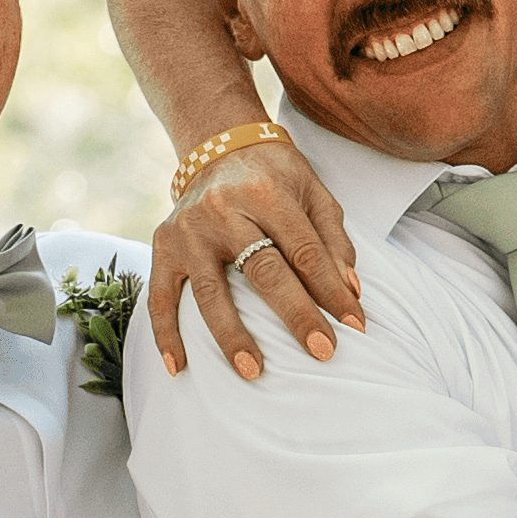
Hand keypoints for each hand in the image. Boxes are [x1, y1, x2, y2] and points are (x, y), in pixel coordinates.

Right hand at [146, 129, 363, 379]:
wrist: (219, 146)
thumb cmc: (275, 176)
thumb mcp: (313, 193)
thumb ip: (334, 241)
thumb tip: (351, 294)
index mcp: (267, 193)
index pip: (305, 250)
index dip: (332, 290)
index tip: (355, 326)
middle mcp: (223, 210)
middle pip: (263, 271)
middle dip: (296, 314)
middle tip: (322, 352)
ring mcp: (188, 230)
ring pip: (211, 292)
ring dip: (232, 335)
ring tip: (253, 371)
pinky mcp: (163, 246)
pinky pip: (162, 296)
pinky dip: (166, 334)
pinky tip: (180, 366)